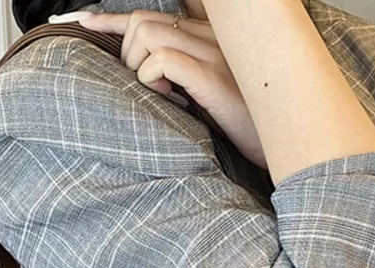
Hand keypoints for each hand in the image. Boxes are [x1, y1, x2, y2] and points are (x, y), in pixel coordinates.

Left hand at [58, 9, 266, 167]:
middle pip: (143, 21)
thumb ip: (187, 84)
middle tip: (142, 85)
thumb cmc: (252, 127)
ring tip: (159, 93)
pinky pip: (163, 61)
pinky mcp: (213, 78)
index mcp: (211, 40)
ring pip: (147, 35)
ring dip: (138, 65)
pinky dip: (152, 78)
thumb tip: (153, 85)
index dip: (113, 19)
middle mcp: (211, 39)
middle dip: (126, 52)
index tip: (85, 21)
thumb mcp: (215, 100)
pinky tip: (168, 97)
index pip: (154, 17)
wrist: (288, 143)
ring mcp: (213, 55)